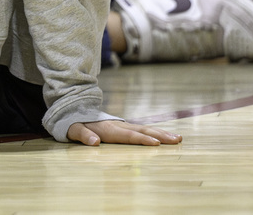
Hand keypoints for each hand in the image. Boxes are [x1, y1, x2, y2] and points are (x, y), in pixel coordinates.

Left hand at [66, 119, 181, 145]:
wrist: (74, 108)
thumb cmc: (74, 123)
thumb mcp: (73, 129)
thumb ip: (83, 135)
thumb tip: (95, 143)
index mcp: (108, 129)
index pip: (128, 135)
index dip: (142, 139)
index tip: (156, 144)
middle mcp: (119, 125)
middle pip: (142, 131)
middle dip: (160, 136)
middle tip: (177, 140)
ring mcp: (123, 125)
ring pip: (145, 129)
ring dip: (162, 133)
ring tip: (178, 138)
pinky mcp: (124, 127)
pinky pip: (143, 130)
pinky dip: (156, 133)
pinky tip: (167, 137)